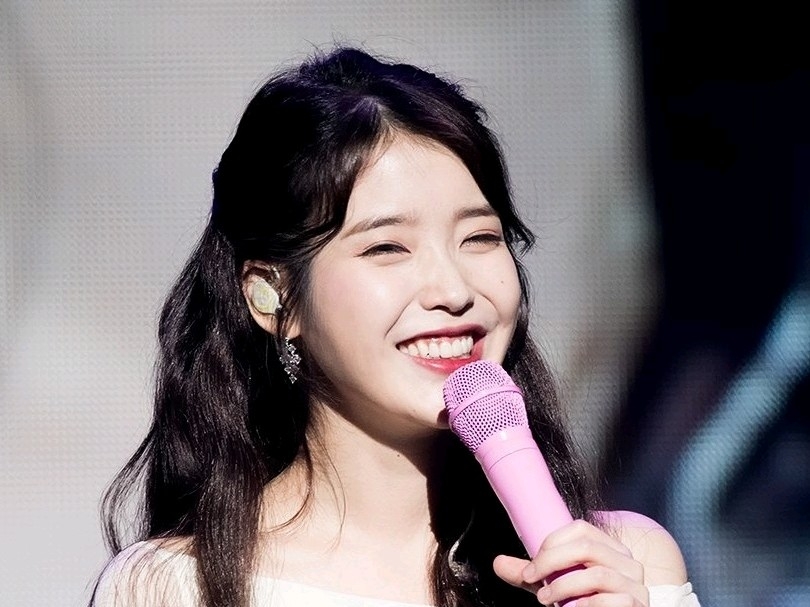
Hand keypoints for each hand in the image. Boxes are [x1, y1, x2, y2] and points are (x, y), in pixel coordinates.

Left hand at [493, 519, 648, 606]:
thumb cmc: (585, 603)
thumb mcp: (556, 586)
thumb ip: (533, 575)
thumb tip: (498, 563)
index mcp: (610, 548)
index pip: (581, 528)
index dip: (552, 542)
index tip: (532, 562)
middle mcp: (627, 562)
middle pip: (586, 547)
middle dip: (550, 562)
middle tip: (530, 578)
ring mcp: (635, 585)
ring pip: (596, 575)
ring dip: (562, 587)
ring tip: (544, 599)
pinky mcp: (637, 606)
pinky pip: (608, 600)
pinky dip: (584, 605)